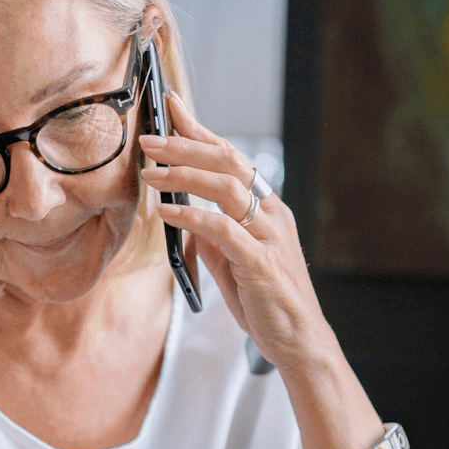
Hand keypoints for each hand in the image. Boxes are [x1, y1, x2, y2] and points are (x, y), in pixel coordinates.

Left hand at [140, 92, 326, 373]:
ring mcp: (269, 236)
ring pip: (226, 187)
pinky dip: (191, 215)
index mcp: (268, 209)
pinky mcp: (259, 261)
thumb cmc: (267, 303)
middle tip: (149, 139)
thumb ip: (215, 238)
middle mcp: (272, 214)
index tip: (172, 108)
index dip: (201, 130)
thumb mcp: (235, 263)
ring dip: (184, 175)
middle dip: (185, 145)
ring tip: (150, 173)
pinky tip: (166, 210)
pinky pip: (222, 228)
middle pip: (228, 163)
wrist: (298, 341)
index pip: (232, 157)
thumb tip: (186, 216)